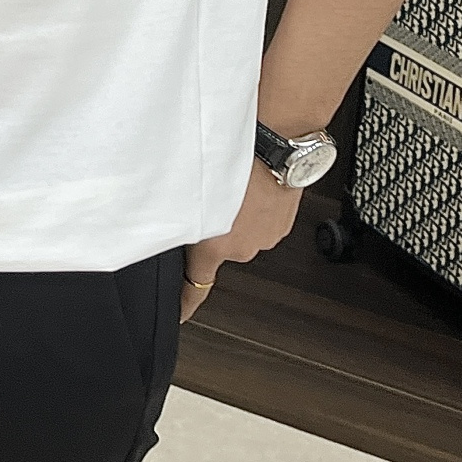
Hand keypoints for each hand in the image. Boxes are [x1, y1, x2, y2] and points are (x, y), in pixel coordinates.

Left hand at [180, 159, 303, 321]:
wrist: (280, 147)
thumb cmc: (240, 161)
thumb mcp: (197, 185)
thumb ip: (187, 210)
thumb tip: (179, 213)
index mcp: (215, 246)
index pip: (196, 286)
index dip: (187, 303)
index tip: (180, 314)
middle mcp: (241, 249)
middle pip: (219, 244)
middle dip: (214, 224)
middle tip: (211, 194)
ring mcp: (264, 239)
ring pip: (241, 228)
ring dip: (235, 211)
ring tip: (236, 183)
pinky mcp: (282, 225)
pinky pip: (260, 217)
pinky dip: (255, 203)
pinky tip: (253, 181)